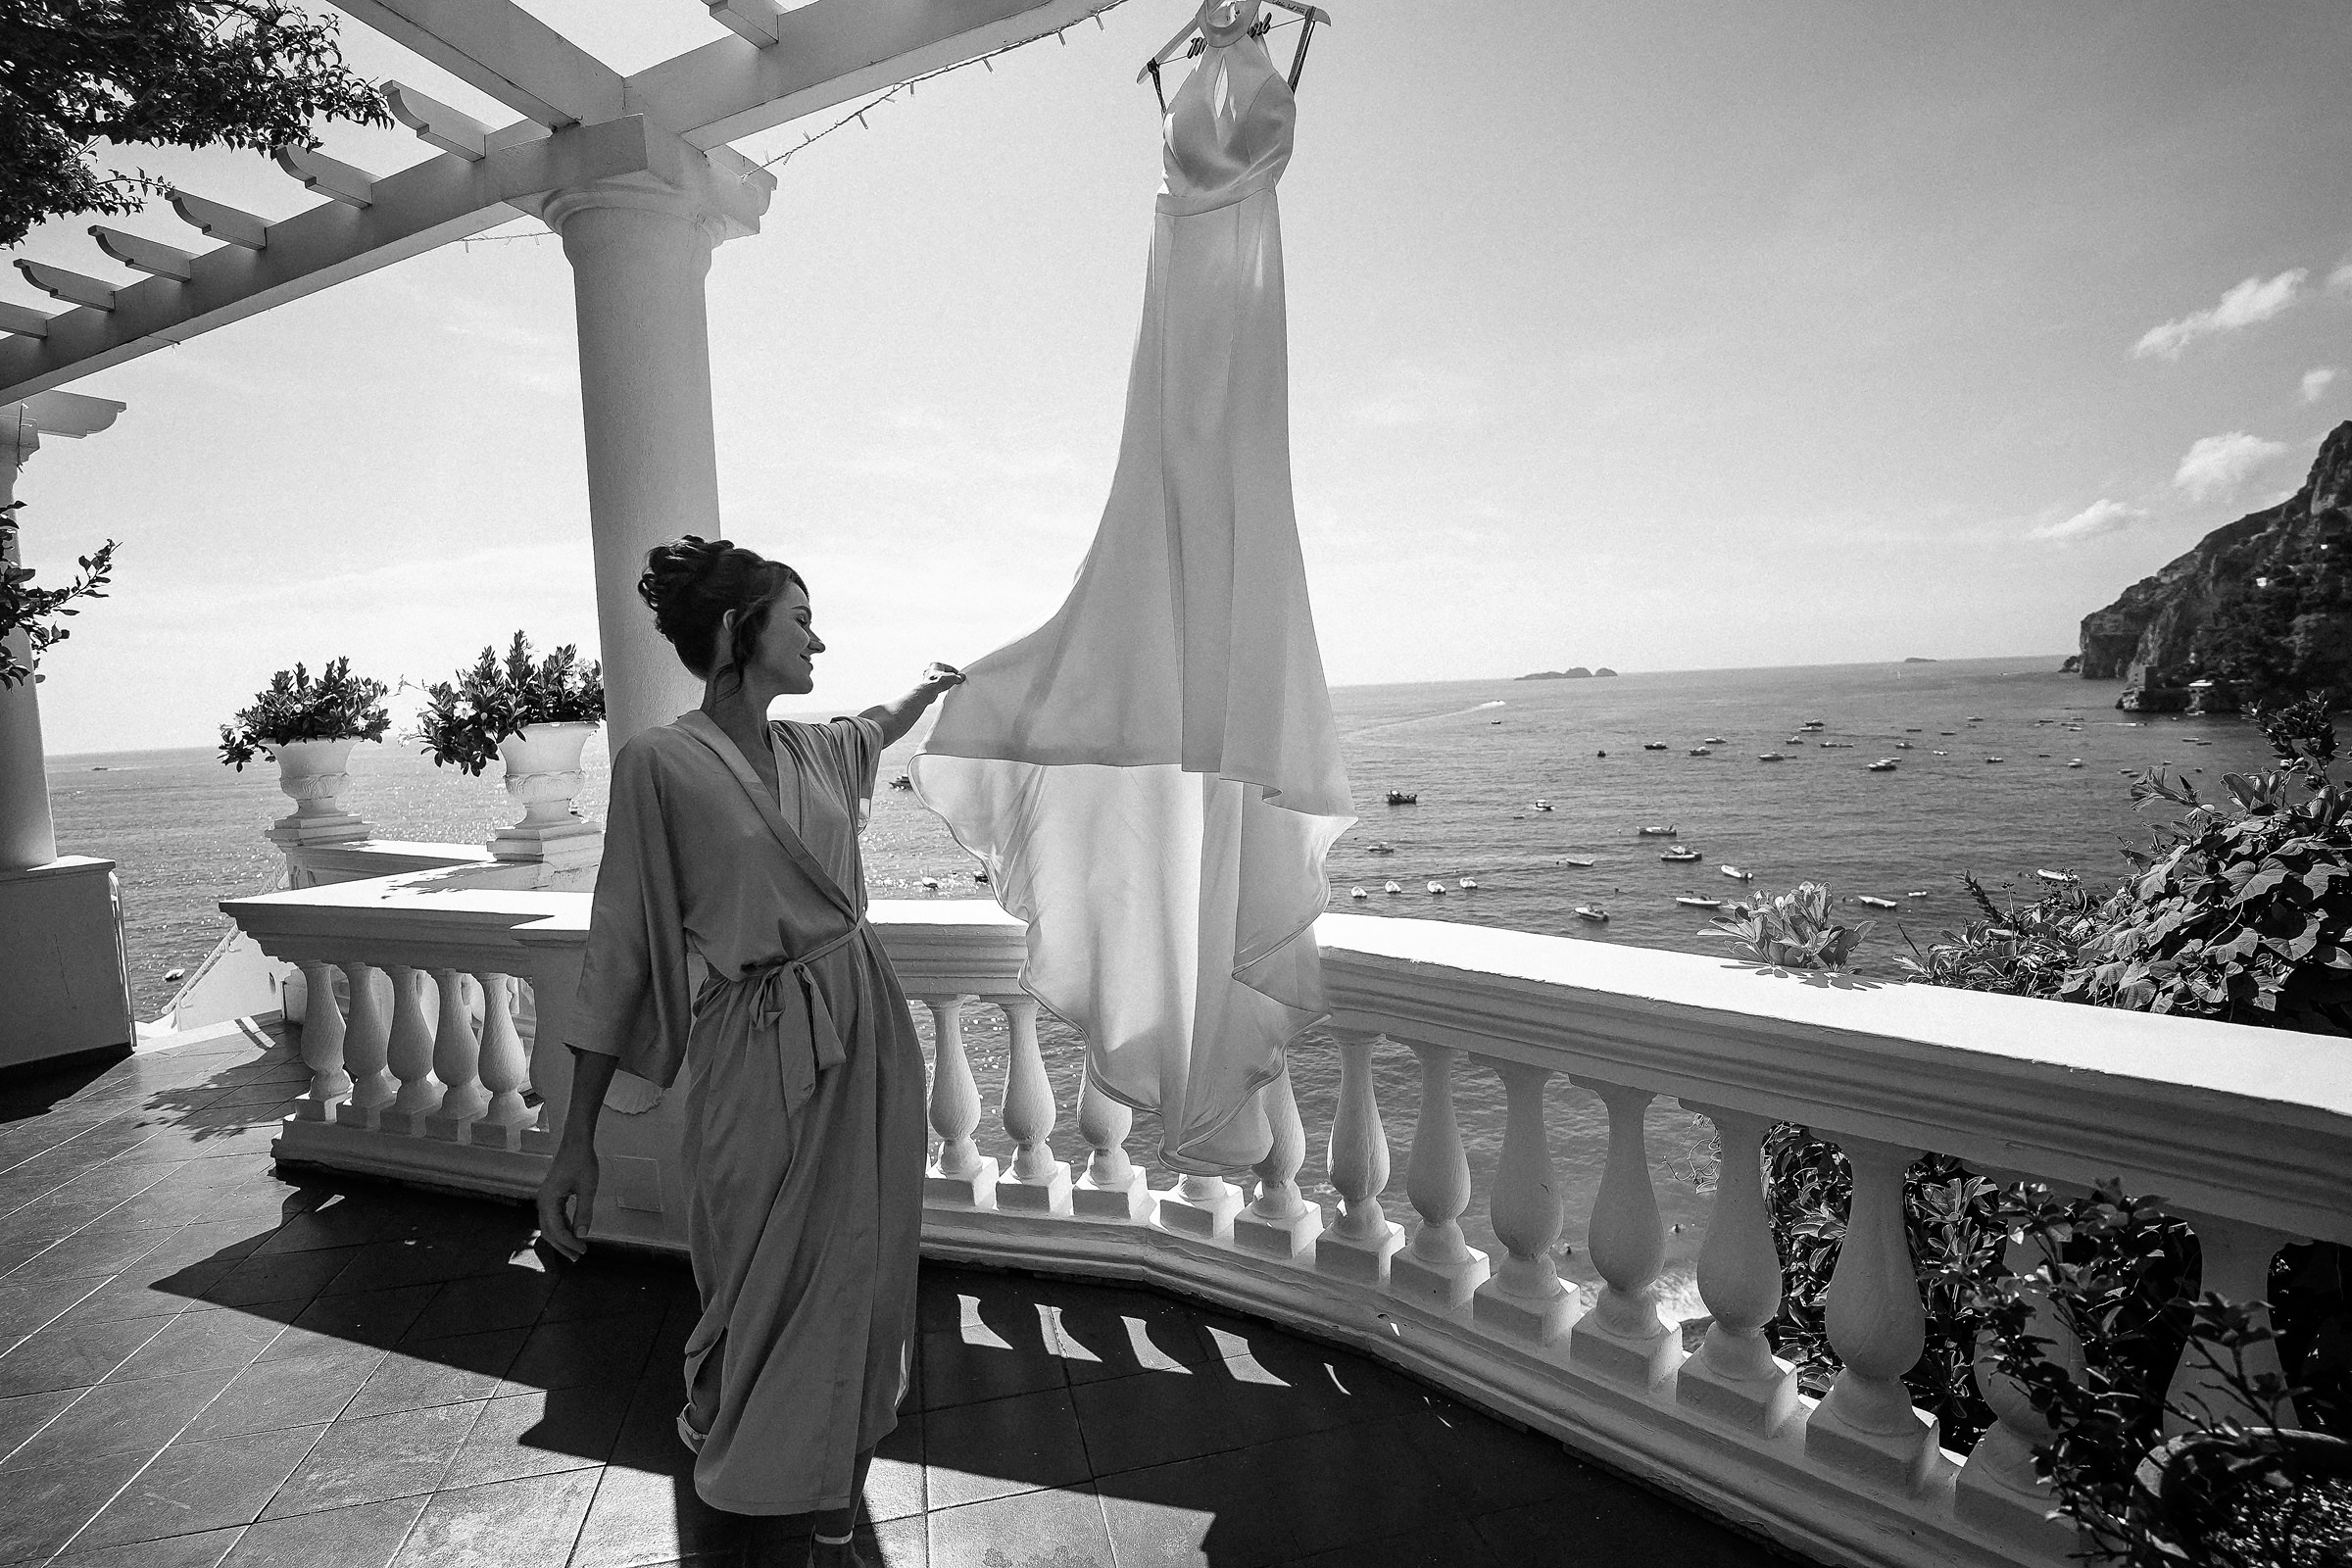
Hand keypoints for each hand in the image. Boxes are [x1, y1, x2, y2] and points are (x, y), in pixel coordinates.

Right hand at [536, 1143, 598, 1261]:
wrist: (575, 1143)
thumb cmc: (582, 1162)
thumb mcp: (587, 1189)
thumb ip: (584, 1213)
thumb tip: (582, 1235)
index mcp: (548, 1201)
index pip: (556, 1230)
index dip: (569, 1243)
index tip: (582, 1250)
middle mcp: (542, 1201)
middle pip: (549, 1231)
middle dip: (563, 1245)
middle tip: (577, 1257)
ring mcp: (545, 1199)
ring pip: (550, 1226)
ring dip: (563, 1238)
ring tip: (576, 1249)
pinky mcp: (551, 1196)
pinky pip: (554, 1217)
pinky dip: (563, 1227)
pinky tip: (574, 1233)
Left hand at [918, 663, 965, 695]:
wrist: (929, 691)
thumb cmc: (937, 682)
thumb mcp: (952, 678)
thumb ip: (958, 677)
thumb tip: (962, 677)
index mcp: (935, 664)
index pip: (949, 668)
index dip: (956, 673)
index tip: (960, 677)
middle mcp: (930, 669)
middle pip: (944, 673)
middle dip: (950, 677)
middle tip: (955, 681)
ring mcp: (928, 677)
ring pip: (940, 679)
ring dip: (945, 682)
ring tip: (949, 685)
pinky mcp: (927, 684)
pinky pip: (937, 684)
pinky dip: (941, 686)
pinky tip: (943, 689)